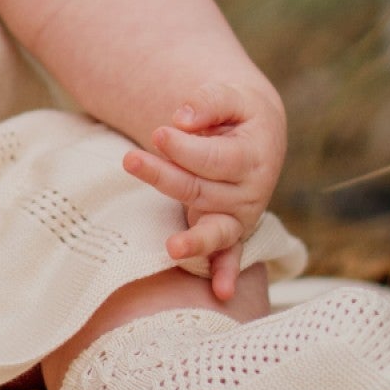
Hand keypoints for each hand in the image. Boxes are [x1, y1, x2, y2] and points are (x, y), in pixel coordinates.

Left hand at [121, 80, 287, 300]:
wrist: (258, 137)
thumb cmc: (238, 114)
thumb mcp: (232, 95)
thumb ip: (209, 101)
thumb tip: (181, 119)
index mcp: (254, 156)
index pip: (215, 158)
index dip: (185, 148)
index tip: (160, 132)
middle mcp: (251, 192)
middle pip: (202, 190)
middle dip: (164, 177)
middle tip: (130, 159)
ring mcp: (241, 216)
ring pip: (212, 228)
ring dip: (194, 240)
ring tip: (172, 247)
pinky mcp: (231, 231)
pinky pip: (230, 256)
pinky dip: (225, 273)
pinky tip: (221, 293)